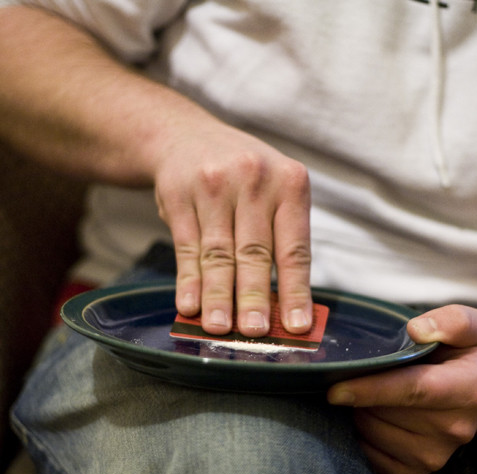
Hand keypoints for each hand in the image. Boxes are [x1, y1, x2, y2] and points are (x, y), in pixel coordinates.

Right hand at [152, 124, 312, 336]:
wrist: (185, 136)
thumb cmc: (242, 178)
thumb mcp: (272, 192)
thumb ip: (281, 241)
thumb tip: (284, 309)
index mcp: (290, 183)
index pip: (295, 248)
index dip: (295, 291)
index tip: (297, 325)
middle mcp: (254, 179)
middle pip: (254, 253)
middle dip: (253, 298)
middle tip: (255, 333)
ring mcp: (214, 185)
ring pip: (218, 253)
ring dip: (218, 296)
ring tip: (218, 329)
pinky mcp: (179, 194)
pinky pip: (186, 246)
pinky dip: (188, 280)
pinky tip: (189, 305)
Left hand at [327, 306, 476, 473]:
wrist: (470, 392)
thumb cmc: (461, 353)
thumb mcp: (470, 325)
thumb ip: (452, 321)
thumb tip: (417, 331)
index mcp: (472, 390)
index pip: (414, 390)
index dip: (371, 389)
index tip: (335, 388)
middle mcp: (457, 430)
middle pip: (386, 414)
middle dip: (361, 395)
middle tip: (358, 376)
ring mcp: (436, 457)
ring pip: (374, 436)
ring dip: (359, 414)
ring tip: (368, 396)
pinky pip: (371, 461)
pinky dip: (360, 439)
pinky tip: (368, 418)